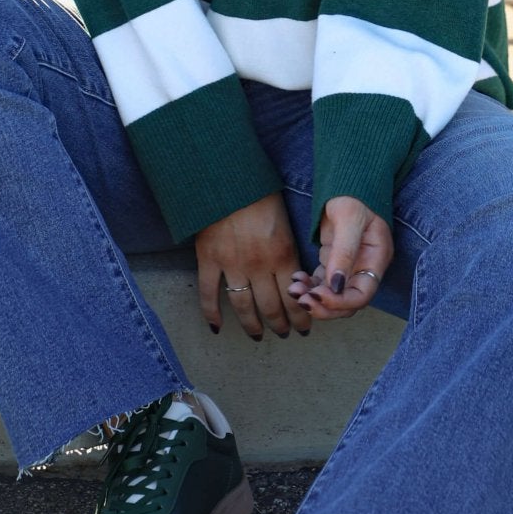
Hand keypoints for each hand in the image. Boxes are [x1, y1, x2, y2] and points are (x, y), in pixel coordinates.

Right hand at [195, 193, 309, 339]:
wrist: (228, 178)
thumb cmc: (261, 196)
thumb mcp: (286, 223)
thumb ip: (290, 252)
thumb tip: (297, 279)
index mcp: (283, 255)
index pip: (295, 298)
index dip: (301, 317)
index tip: (304, 327)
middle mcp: (259, 265)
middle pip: (271, 307)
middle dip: (280, 325)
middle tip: (284, 333)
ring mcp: (231, 265)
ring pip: (243, 307)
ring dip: (252, 325)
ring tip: (258, 335)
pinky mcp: (209, 260)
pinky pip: (209, 294)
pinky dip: (212, 314)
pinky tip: (217, 327)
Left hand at [287, 197, 392, 322]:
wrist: (346, 183)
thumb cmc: (353, 197)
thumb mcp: (349, 219)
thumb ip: (344, 252)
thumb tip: (337, 285)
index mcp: (375, 260)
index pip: (361, 295)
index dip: (340, 302)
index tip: (317, 296)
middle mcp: (365, 268)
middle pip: (347, 303)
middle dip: (324, 305)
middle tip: (301, 300)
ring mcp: (349, 267)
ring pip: (333, 296)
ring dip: (313, 298)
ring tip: (293, 290)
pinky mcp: (334, 263)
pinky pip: (322, 284)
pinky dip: (309, 286)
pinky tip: (296, 280)